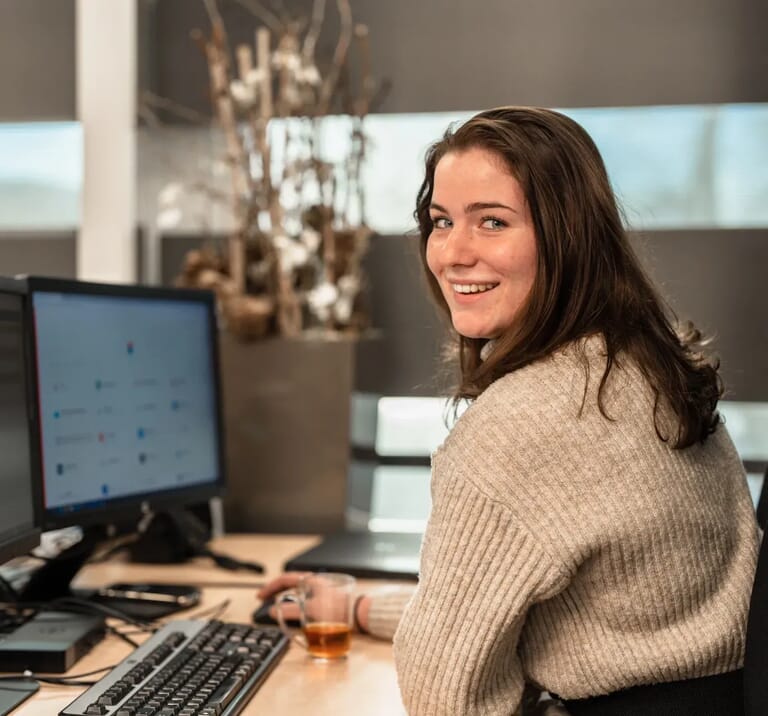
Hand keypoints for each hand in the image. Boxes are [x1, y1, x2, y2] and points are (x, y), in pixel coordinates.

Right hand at [256, 572, 370, 632]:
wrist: (359, 614)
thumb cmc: (340, 609)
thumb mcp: (311, 610)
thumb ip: (291, 611)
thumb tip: (273, 611)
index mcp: (311, 581)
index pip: (285, 579)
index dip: (270, 587)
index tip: (260, 595)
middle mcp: (314, 584)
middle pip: (290, 586)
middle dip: (276, 593)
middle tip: (265, 601)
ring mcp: (319, 593)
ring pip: (297, 595)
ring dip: (286, 601)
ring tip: (277, 611)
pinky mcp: (324, 603)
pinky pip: (305, 603)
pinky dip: (296, 609)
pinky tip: (295, 618)